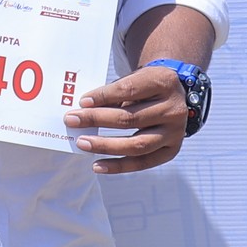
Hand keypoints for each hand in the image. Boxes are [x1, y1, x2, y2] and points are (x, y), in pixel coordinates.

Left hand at [65, 63, 187, 173]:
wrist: (174, 95)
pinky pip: (143, 163)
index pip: (129, 90)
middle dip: (97, 119)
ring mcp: (175, 132)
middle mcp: (173, 109)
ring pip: (137, 145)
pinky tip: (97, 165)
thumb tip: (84, 111)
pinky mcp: (172, 150)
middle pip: (131, 118)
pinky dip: (118, 166)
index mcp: (164, 82)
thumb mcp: (135, 79)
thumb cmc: (146, 86)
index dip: (104, 96)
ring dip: (105, 146)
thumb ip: (114, 93)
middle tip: (71, 120)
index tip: (82, 102)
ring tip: (82, 143)